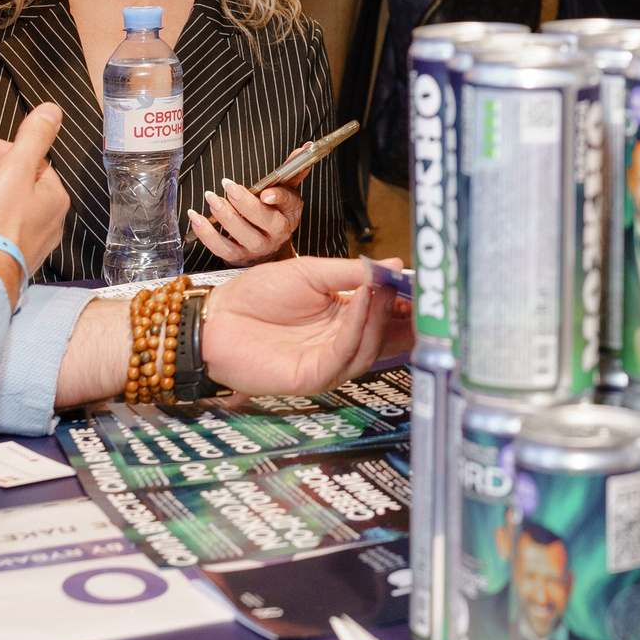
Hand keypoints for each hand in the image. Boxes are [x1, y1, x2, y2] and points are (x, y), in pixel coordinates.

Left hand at [189, 172, 305, 264]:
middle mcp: (276, 233)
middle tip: (228, 186)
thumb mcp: (287, 192)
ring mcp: (257, 247)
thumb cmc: (275, 213)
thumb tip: (304, 148)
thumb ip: (292, 170)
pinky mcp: (237, 257)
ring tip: (212, 198)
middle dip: (245, 202)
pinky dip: (206, 233)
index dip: (278, 197)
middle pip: (264, 220)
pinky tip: (197, 218)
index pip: (287, 203)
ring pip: (241, 234)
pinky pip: (221, 248)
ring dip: (224, 216)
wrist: (268, 247)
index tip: (265, 192)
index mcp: (289, 213)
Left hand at [199, 257, 411, 394]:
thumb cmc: (256, 294)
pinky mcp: (312, 376)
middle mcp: (338, 344)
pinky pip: (344, 353)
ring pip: (368, 346)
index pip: (383, 314)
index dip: (404, 302)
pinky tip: (364, 299)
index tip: (421, 284)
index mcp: (341, 319)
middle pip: (383, 337)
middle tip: (419, 292)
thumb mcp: (310, 273)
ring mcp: (327, 363)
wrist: (217, 317)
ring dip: (381, 315)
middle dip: (404, 317)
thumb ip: (350, 273)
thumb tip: (394, 263)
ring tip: (386, 286)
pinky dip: (358, 326)